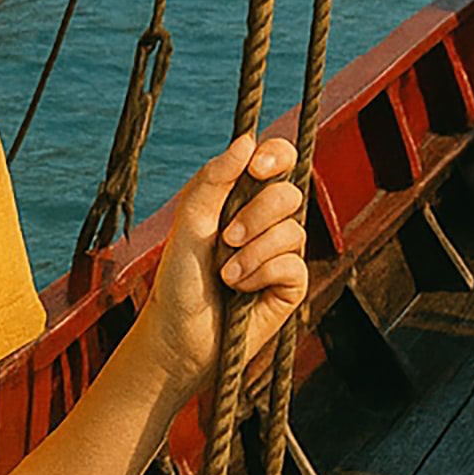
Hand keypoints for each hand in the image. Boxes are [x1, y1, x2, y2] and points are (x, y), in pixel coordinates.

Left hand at [136, 133, 308, 401]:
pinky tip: (240, 289)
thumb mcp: (190, 221)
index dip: (277, 156)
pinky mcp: (291, 284)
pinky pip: (294, 264)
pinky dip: (262, 273)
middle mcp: (266, 220)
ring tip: (226, 273)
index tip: (257, 168)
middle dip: (258, 213)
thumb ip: (215, 179)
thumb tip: (248, 140)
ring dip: (255, 250)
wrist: (180, 334)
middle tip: (227, 237)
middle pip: (289, 192)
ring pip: (294, 229)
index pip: (277, 159)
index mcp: (241, 196)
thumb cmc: (179, 277)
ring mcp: (281, 252)